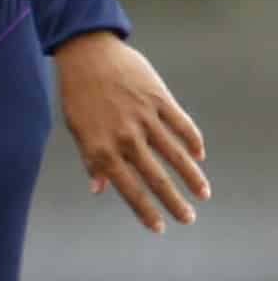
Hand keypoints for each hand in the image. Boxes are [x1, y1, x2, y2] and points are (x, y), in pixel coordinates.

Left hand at [54, 30, 208, 232]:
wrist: (86, 52)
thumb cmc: (78, 93)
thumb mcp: (77, 128)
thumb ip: (91, 159)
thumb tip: (98, 189)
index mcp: (102, 147)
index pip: (128, 189)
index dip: (145, 211)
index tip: (159, 228)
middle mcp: (125, 137)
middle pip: (156, 178)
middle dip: (174, 202)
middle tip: (188, 219)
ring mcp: (144, 117)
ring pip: (176, 155)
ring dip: (192, 177)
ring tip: (203, 194)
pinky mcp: (159, 98)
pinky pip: (182, 125)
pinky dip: (193, 142)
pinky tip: (199, 156)